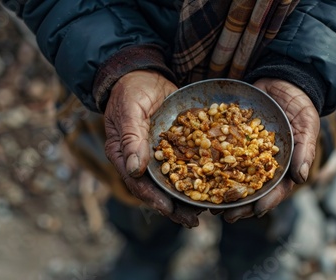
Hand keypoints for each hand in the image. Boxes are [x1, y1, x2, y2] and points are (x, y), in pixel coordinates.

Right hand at [104, 70, 202, 227]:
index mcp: (124, 154)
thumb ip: (131, 137)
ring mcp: (157, 155)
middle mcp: (140, 160)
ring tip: (205, 211)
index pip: (137, 183)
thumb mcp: (130, 109)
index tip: (170, 210)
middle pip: (156, 189)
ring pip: (172, 181)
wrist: (144, 74)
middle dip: (174, 207)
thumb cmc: (131, 89)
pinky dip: (196, 176)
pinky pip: (184, 165)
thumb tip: (135, 168)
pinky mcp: (173, 147)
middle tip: (193, 220)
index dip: (154, 198)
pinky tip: (212, 185)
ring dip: (187, 197)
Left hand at [220, 78, 319, 222]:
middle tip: (227, 216)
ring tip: (210, 205)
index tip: (256, 211)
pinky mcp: (232, 140)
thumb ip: (304, 150)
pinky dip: (211, 164)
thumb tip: (302, 178)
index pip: (277, 189)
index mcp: (283, 165)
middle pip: (252, 189)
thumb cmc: (300, 105)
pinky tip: (199, 174)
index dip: (268, 201)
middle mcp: (262, 163)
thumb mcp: (307, 125)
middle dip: (241, 204)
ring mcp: (246, 153)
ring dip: (223, 192)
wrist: (281, 82)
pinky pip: (221, 154)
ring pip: (234, 177)